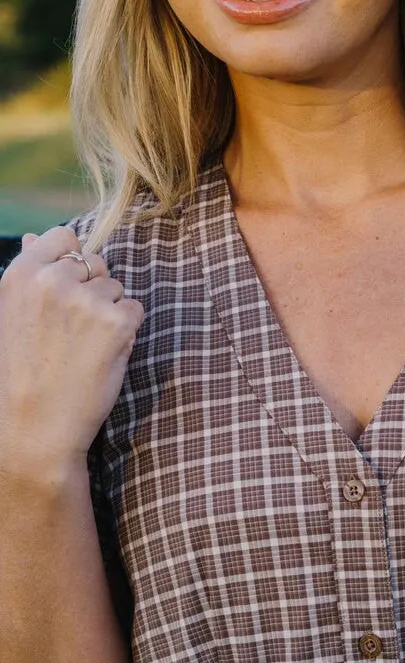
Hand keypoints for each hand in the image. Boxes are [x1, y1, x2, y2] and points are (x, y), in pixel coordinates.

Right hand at [0, 227, 143, 471]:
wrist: (33, 426)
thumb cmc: (20, 373)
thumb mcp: (10, 315)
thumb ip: (29, 274)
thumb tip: (36, 238)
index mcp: (22, 274)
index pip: (63, 236)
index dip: (70, 261)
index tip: (65, 291)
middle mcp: (54, 279)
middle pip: (94, 262)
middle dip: (91, 290)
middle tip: (72, 331)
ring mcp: (88, 300)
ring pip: (116, 288)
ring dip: (109, 312)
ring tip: (82, 347)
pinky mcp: (117, 322)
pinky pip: (135, 310)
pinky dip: (126, 331)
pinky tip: (101, 355)